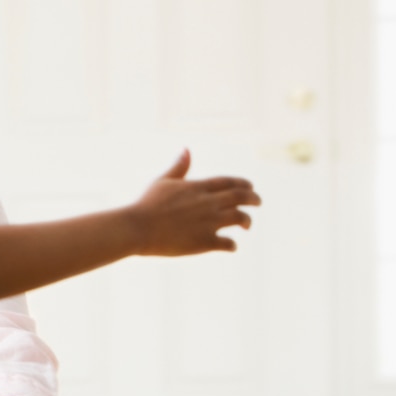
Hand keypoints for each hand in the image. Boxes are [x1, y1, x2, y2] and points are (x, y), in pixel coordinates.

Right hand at [128, 149, 260, 255]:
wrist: (137, 228)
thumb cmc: (146, 204)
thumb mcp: (163, 181)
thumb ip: (179, 167)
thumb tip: (187, 149)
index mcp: (198, 187)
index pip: (230, 182)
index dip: (244, 184)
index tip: (250, 188)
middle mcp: (208, 202)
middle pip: (241, 197)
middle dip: (254, 199)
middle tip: (258, 203)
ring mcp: (209, 222)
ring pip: (240, 218)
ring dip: (247, 221)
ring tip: (247, 225)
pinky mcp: (205, 242)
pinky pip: (228, 243)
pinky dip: (232, 245)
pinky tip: (230, 245)